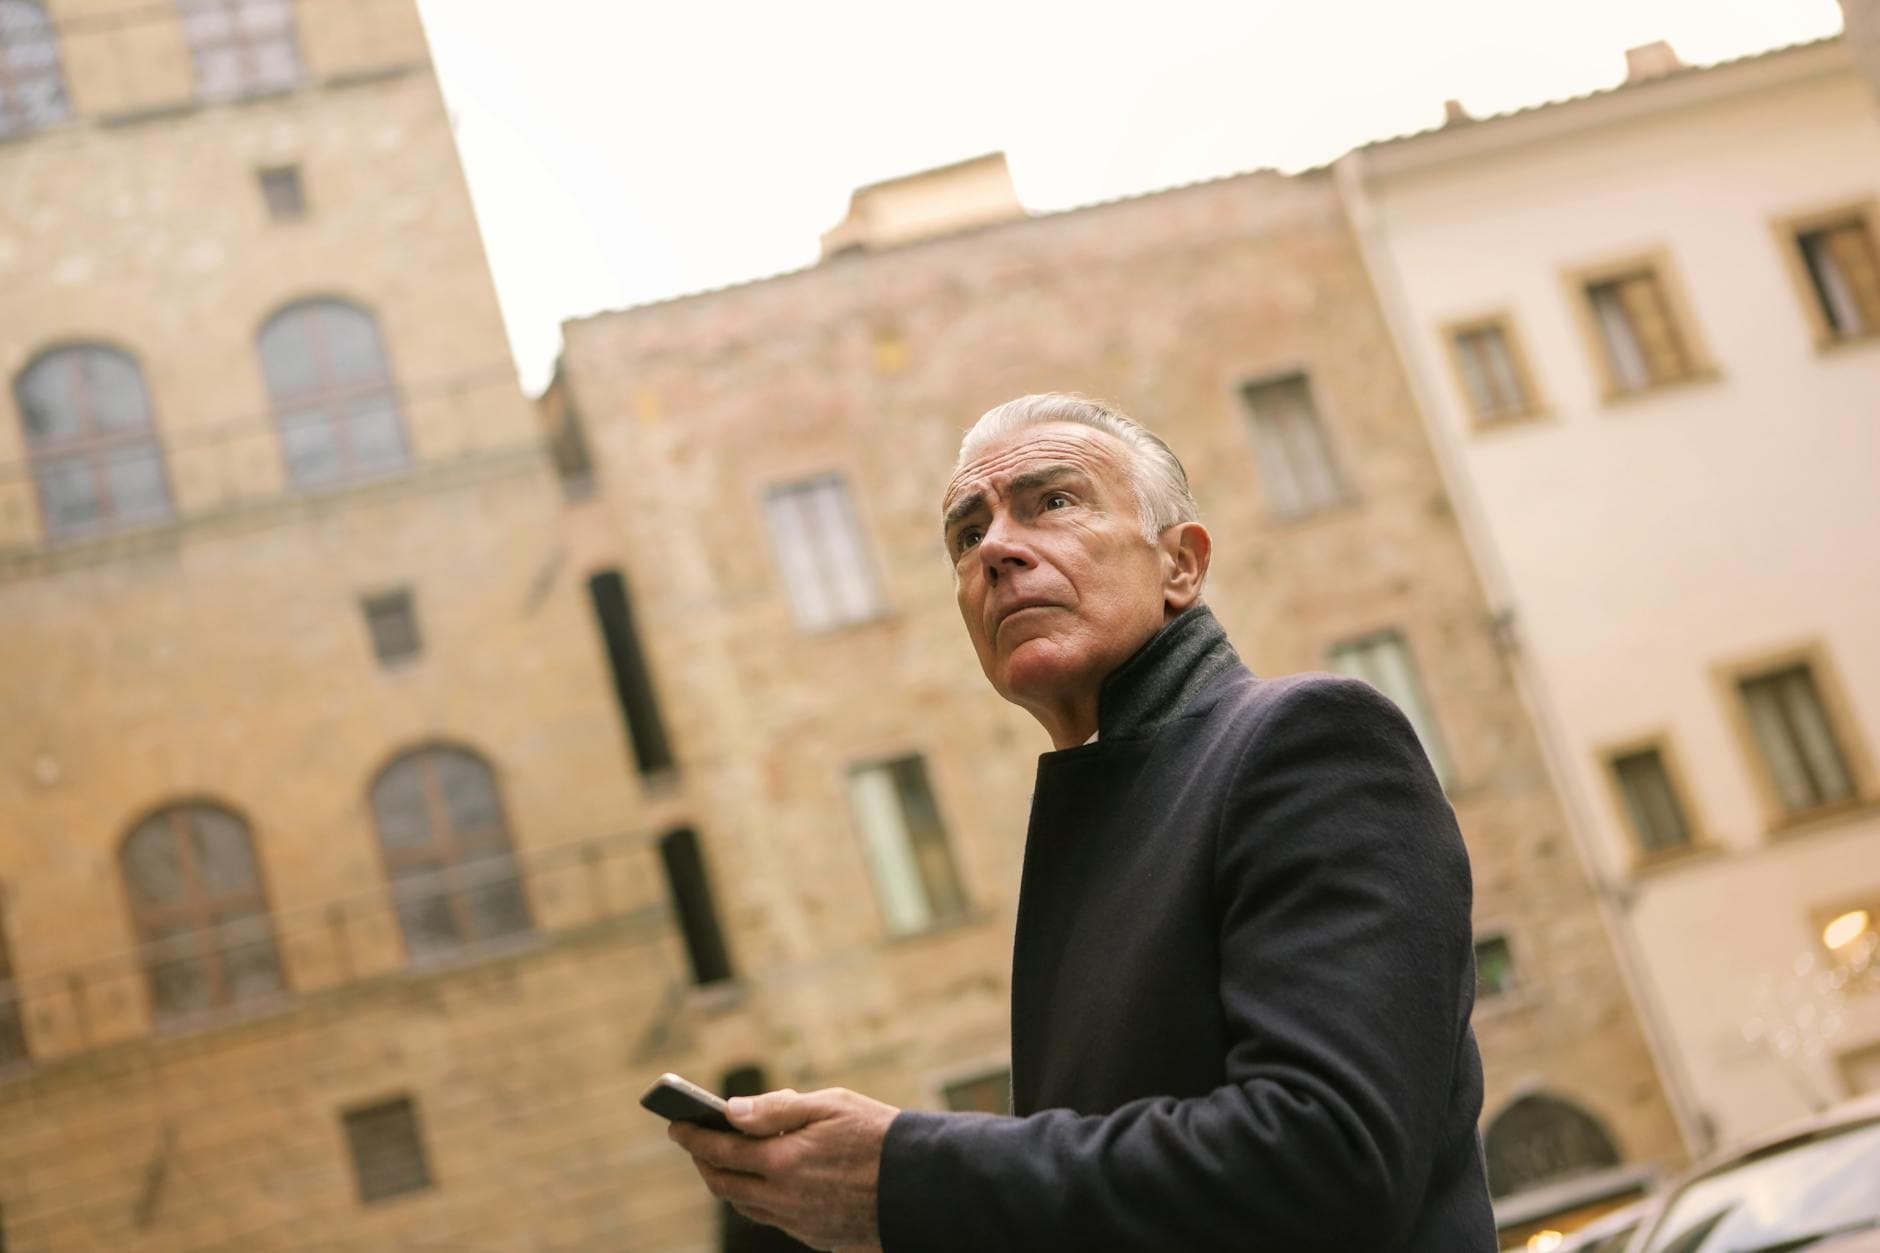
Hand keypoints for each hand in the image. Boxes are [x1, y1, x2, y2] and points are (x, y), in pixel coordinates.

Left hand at [668, 1087, 898, 1250]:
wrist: (921, 1186)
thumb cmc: (878, 1134)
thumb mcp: (830, 1105)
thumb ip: (776, 1108)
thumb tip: (730, 1110)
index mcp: (782, 1161)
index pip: (719, 1151)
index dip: (692, 1137)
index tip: (676, 1125)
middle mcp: (783, 1198)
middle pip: (723, 1184)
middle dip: (702, 1162)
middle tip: (695, 1142)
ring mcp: (797, 1221)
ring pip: (744, 1205)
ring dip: (726, 1182)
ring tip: (724, 1161)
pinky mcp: (813, 1236)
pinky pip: (770, 1219)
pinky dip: (755, 1199)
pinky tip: (763, 1182)